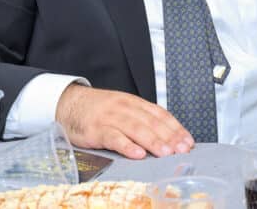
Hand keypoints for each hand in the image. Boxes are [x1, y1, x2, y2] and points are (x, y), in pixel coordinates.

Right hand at [56, 84, 193, 158]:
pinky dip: (127, 146)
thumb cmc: (99, 109)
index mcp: (134, 102)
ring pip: (136, 128)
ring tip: (166, 152)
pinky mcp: (96, 129)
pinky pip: (114, 137)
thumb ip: (141, 119)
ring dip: (153, 141)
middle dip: (170, 136)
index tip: (188, 141)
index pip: (160, 114)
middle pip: (151, 122)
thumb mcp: (123, 108)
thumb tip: (165, 136)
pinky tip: (138, 154)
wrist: (69, 103)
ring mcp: (110, 118)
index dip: (176, 128)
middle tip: (182, 149)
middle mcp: (125, 108)